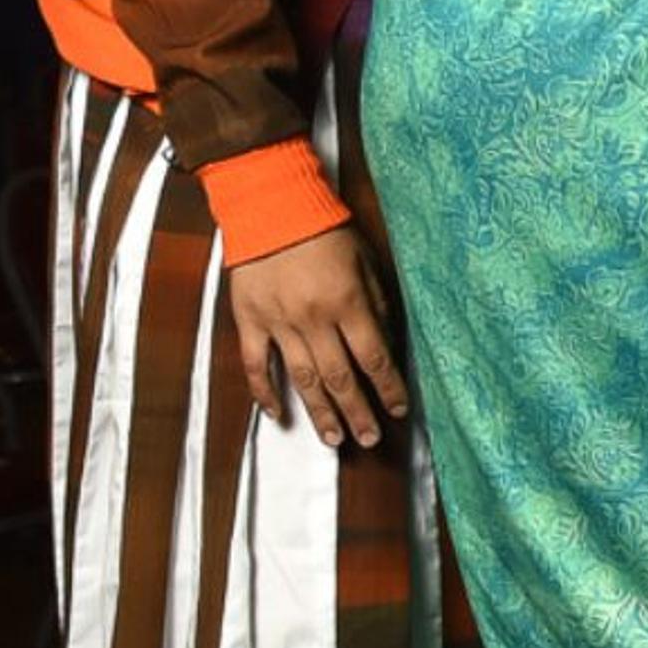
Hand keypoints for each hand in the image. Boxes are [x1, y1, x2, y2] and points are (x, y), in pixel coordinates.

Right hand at [228, 225, 407, 449]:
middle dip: (358, 412)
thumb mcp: (365, 260)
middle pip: (340, 378)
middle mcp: (314, 319)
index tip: (398, 411)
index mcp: (347, 303)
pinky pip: (254, 365)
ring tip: (334, 439)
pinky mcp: (249, 321)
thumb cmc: (325, 230)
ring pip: (302, 379)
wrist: (271, 206)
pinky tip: (276, 415)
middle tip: (369, 440)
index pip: (374, 358)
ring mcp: (278, 323)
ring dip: (319, 412)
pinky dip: (264, 394)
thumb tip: (385, 341)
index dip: (388, 388)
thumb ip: (376, 303)